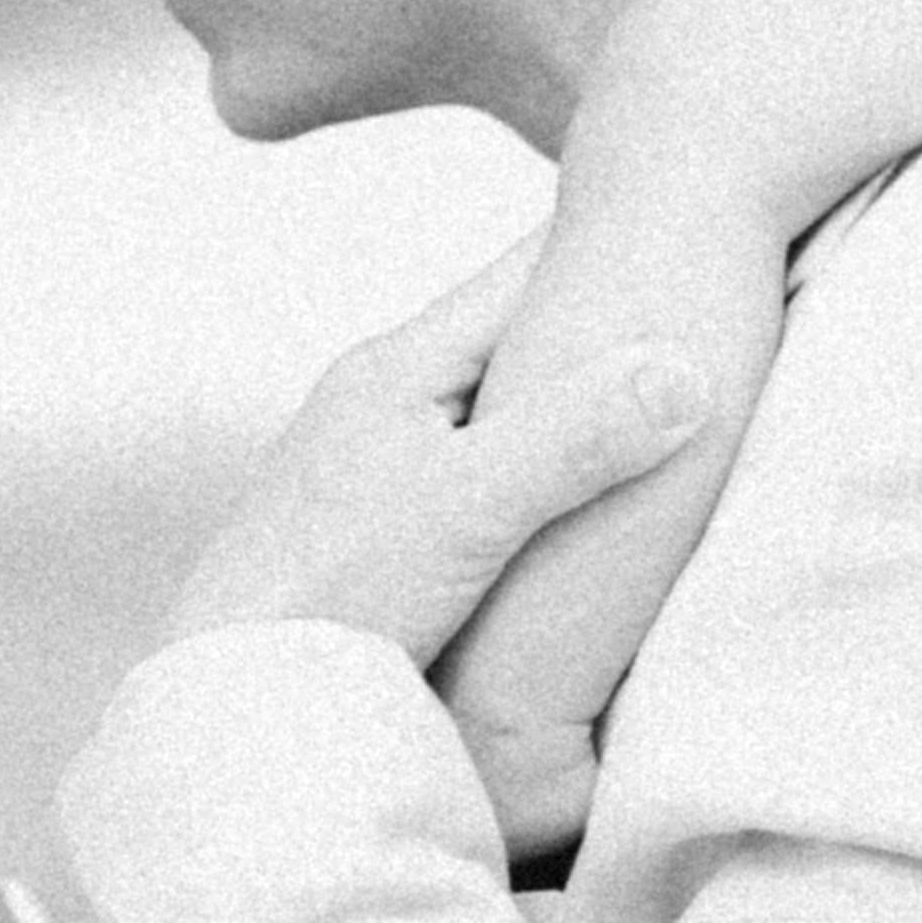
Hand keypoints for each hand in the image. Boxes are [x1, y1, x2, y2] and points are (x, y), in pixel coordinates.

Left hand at [159, 243, 711, 669]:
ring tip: (653, 402)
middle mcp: (383, 405)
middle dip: (594, 326)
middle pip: (512, 344)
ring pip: (496, 416)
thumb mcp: (466, 509)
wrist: (227, 702)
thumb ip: (573, 440)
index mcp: (399, 369)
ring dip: (564, 410)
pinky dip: (534, 477)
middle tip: (694, 304)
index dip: (600, 248)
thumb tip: (686, 374)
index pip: (520, 278)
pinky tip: (568, 506)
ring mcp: (376, 471)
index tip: (680, 220)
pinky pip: (480, 480)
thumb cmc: (330, 594)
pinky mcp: (379, 541)